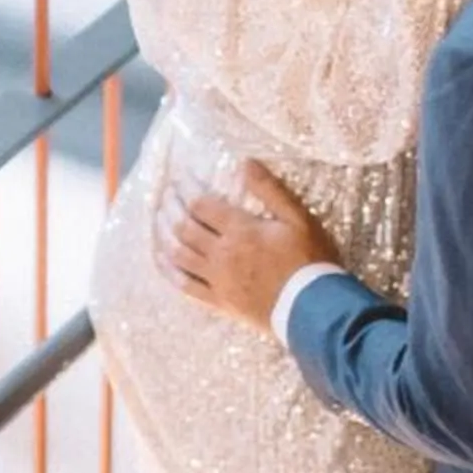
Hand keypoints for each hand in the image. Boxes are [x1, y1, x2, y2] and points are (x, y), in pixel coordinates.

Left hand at [156, 161, 344, 330]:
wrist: (313, 309)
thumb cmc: (310, 260)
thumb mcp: (298, 219)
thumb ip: (270, 190)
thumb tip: (245, 163)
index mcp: (240, 230)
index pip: (202, 205)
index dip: (187, 189)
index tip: (179, 179)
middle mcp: (222, 253)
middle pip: (185, 227)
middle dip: (171, 207)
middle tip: (165, 195)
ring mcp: (217, 279)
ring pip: (179, 254)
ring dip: (164, 234)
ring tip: (158, 220)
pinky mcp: (219, 301)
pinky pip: (185, 286)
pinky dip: (169, 271)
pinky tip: (161, 260)